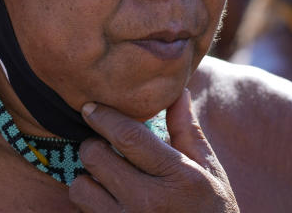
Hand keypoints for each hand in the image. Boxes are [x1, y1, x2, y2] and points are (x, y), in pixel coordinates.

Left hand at [69, 88, 238, 212]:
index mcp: (178, 176)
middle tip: (104, 146)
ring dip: (88, 179)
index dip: (104, 116)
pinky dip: (89, 204)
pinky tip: (108, 202)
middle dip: (95, 145)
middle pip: (95, 157)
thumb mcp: (209, 171)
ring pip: (80, 188)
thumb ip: (187, 131)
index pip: (128, 136)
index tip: (91, 107)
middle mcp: (149, 202)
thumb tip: (177, 91)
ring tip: (106, 179)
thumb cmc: (211, 211)